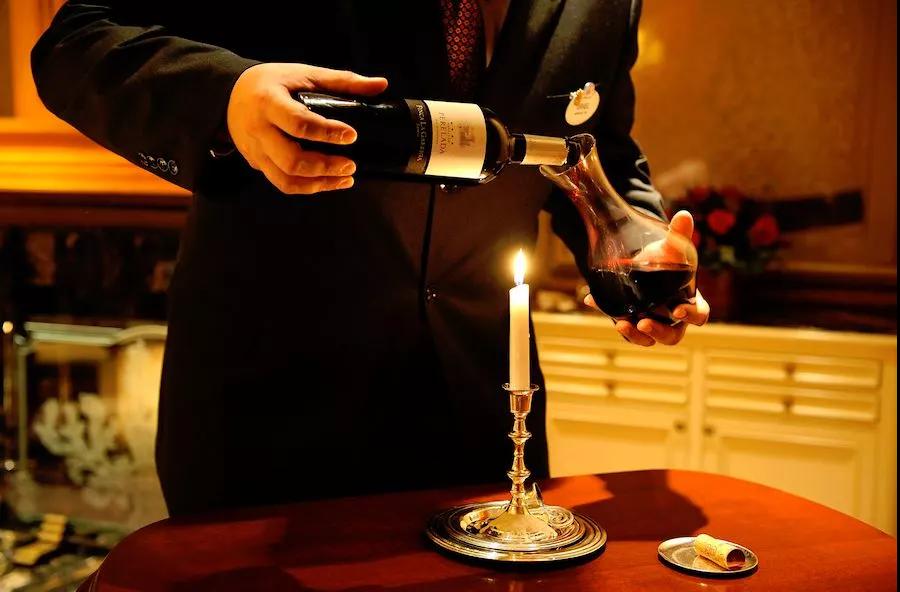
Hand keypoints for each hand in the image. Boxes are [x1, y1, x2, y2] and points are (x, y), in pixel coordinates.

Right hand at [227, 63, 387, 194]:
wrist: (229, 95)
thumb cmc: (273, 82)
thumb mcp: (303, 73)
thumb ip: (342, 81)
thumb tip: (380, 85)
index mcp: (269, 101)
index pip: (298, 123)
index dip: (326, 132)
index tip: (351, 135)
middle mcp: (259, 130)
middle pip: (291, 159)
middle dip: (325, 166)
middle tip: (351, 165)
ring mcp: (256, 151)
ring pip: (286, 179)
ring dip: (319, 184)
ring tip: (346, 178)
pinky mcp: (257, 164)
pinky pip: (282, 183)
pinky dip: (308, 188)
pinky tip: (329, 183)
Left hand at [584, 210, 710, 345]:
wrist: (641, 261)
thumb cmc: (665, 259)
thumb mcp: (671, 247)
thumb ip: (679, 234)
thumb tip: (683, 215)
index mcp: (690, 302)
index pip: (699, 315)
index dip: (692, 315)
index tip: (678, 310)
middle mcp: (672, 319)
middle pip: (673, 336)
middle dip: (659, 332)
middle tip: (643, 323)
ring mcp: (651, 323)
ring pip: (648, 340)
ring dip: (635, 335)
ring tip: (622, 324)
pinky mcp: (631, 324)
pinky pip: (624, 328)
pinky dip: (609, 315)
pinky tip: (595, 301)